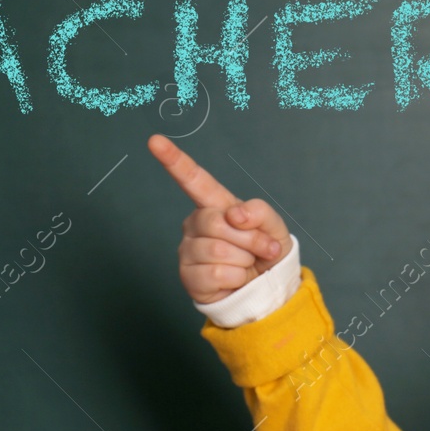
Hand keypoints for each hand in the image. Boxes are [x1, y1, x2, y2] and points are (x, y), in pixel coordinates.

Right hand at [147, 133, 291, 304]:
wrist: (267, 290)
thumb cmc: (266, 253)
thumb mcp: (274, 227)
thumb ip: (260, 212)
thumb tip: (235, 214)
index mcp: (215, 205)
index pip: (194, 180)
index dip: (174, 161)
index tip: (155, 141)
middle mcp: (196, 224)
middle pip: (217, 222)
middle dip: (250, 238)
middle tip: (262, 249)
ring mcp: (189, 250)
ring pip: (219, 250)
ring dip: (245, 260)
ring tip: (247, 265)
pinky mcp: (188, 276)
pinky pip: (217, 273)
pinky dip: (237, 278)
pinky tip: (236, 279)